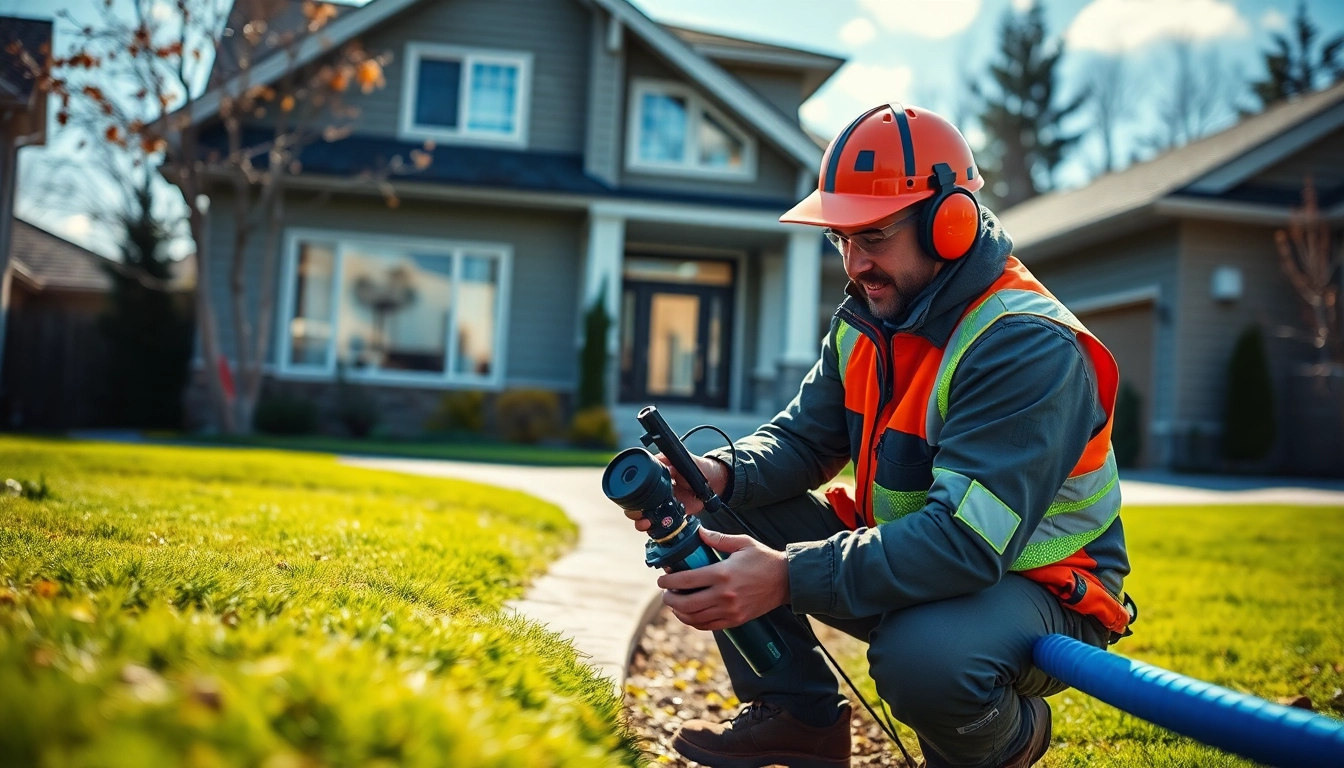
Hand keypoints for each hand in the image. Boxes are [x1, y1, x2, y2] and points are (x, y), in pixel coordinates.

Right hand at [623, 453, 730, 532]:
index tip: (632, 497)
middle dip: (632, 510)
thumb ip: (671, 461)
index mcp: (655, 477)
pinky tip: (654, 527)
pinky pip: (657, 523)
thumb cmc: (698, 468)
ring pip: (643, 515)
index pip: (636, 485)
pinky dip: (653, 527)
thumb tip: (658, 461)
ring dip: (640, 521)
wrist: (713, 483)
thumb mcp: (684, 461)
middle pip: (634, 503)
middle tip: (638, 513)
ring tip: (645, 522)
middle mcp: (654, 491)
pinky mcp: (670, 515)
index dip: (631, 492)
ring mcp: (661, 504)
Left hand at [658, 528, 788, 630]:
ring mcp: (730, 610)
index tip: (661, 579)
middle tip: (665, 592)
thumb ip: (718, 539)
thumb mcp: (742, 543)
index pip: (686, 580)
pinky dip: (693, 622)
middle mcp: (724, 595)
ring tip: (674, 603)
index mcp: (722, 573)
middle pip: (685, 603)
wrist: (786, 581)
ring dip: (679, 612)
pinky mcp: (735, 620)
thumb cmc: (764, 560)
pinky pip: (708, 626)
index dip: (668, 581)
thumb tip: (699, 533)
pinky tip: (689, 615)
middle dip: (669, 598)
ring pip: (694, 618)